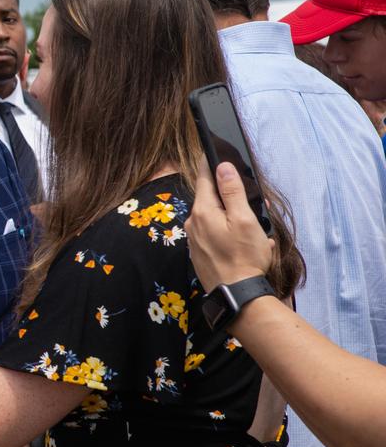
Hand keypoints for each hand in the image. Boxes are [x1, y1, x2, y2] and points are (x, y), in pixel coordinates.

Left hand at [185, 158, 273, 290]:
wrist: (237, 294)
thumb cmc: (244, 257)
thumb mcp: (243, 219)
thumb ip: (232, 192)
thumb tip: (222, 167)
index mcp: (202, 211)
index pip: (204, 179)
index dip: (210, 165)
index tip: (210, 152)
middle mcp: (193, 223)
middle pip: (210, 199)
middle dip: (229, 197)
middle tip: (250, 202)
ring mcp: (195, 239)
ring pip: (214, 218)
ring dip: (232, 218)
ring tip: (254, 229)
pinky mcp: (200, 253)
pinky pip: (215, 235)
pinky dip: (230, 234)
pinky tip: (248, 244)